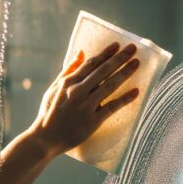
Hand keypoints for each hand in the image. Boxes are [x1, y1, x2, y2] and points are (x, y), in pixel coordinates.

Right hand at [28, 42, 140, 156]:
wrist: (45, 139)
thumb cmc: (49, 113)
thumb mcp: (53, 89)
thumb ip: (68, 70)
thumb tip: (81, 52)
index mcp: (68, 82)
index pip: (91, 63)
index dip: (106, 53)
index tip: (117, 45)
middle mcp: (78, 91)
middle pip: (103, 71)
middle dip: (120, 58)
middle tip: (133, 48)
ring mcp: (86, 106)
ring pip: (110, 85)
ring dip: (125, 73)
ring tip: (137, 63)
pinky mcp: (92, 121)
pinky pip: (112, 107)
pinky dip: (125, 99)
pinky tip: (136, 92)